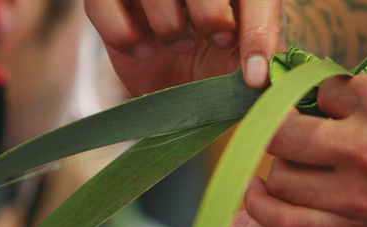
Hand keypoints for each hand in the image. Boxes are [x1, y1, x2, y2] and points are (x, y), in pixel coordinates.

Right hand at [85, 0, 281, 94]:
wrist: (174, 70)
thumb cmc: (216, 60)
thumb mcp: (238, 63)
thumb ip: (255, 61)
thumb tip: (264, 79)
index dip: (257, 34)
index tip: (254, 78)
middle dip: (210, 15)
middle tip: (218, 40)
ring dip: (169, 26)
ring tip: (180, 44)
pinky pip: (102, 5)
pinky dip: (123, 34)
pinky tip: (146, 51)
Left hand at [245, 68, 366, 226]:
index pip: (324, 89)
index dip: (329, 96)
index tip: (338, 106)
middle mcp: (361, 144)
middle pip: (283, 129)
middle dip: (283, 123)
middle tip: (295, 126)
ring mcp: (357, 194)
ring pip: (282, 174)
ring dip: (282, 163)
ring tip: (296, 160)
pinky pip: (290, 222)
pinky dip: (263, 207)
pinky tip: (255, 192)